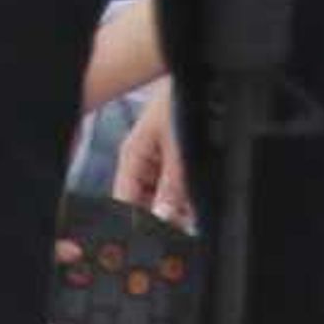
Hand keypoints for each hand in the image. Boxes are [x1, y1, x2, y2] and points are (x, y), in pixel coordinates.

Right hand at [111, 76, 192, 226]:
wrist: (199, 80)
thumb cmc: (179, 102)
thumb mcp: (178, 147)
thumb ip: (172, 186)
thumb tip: (163, 218)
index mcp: (132, 158)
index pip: (124, 201)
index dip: (134, 225)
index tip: (147, 243)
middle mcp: (142, 164)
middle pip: (144, 205)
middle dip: (160, 221)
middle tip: (175, 239)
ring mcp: (158, 166)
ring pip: (162, 201)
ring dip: (176, 213)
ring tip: (189, 226)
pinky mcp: (174, 166)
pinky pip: (176, 192)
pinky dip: (185, 203)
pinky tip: (195, 212)